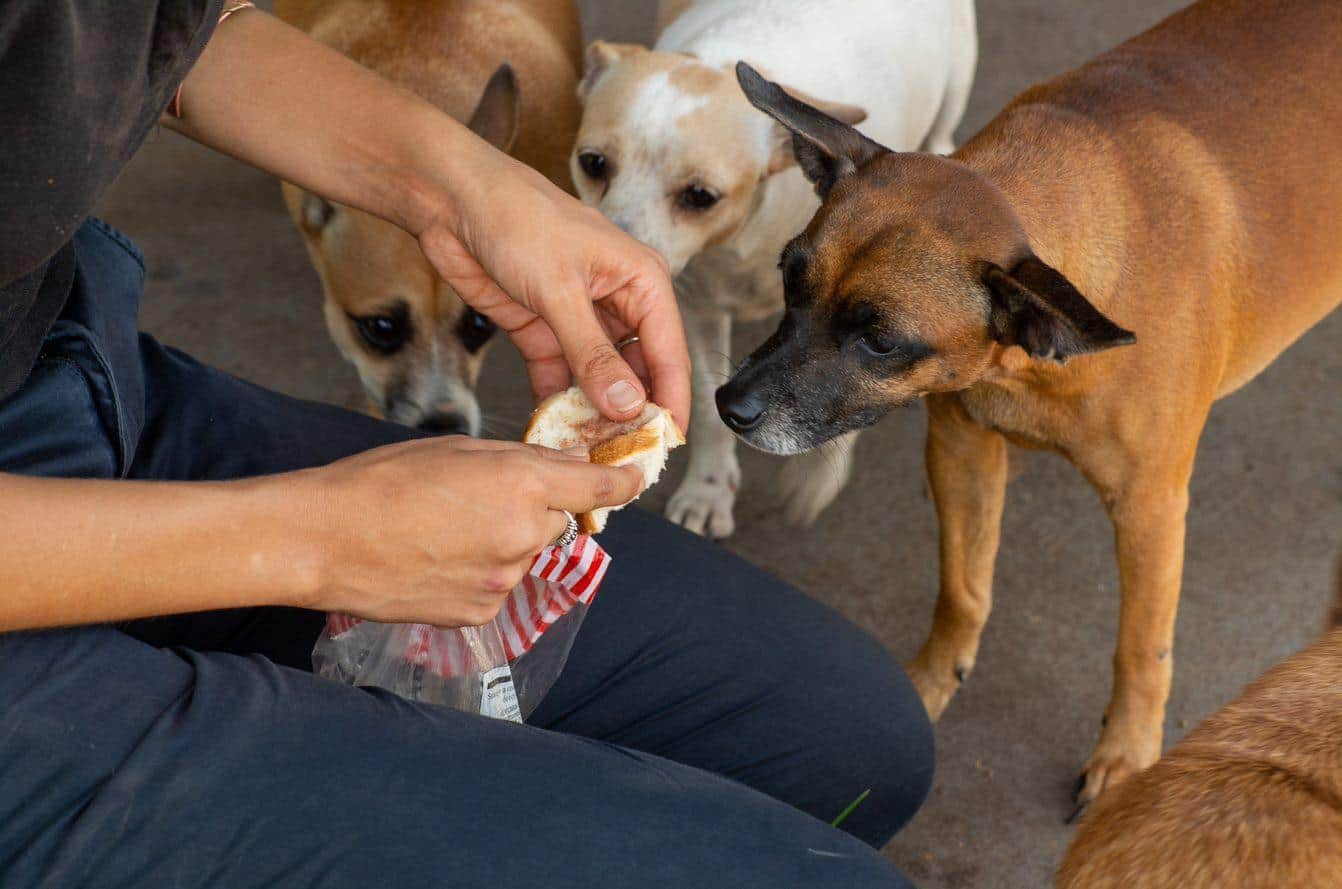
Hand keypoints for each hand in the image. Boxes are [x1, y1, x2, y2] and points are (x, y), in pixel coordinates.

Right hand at [291, 436, 642, 626]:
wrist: (325, 541)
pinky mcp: (480, 613)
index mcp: (521, 484)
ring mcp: (503, 581)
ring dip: (504, 542)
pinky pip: (497, 587)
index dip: (622, 481)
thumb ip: (519, 460)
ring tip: (445, 530)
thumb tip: (565, 469)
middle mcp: (523, 536)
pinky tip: (437, 559)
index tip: (634, 478)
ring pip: (524, 555)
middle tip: (482, 499)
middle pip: (556, 520)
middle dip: (535, 509)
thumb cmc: (382, 481)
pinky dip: (479, 573)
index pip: (598, 487)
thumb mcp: (457, 449)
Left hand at [418, 155, 690, 431]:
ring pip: (599, 380)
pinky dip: (557, 403)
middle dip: (630, 414)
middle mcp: (618, 302)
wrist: (452, 201)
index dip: (670, 402)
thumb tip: (627, 405)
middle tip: (620, 458)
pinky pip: (560, 377)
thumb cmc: (517, 219)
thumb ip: (593, 354)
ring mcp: (580, 319)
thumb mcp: (560, 290)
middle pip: (637, 372)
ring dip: (593, 414)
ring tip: (586, 451)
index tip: (664, 446)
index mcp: (641, 282)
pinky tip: (552, 431)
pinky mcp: (544, 330)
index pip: (669, 354)